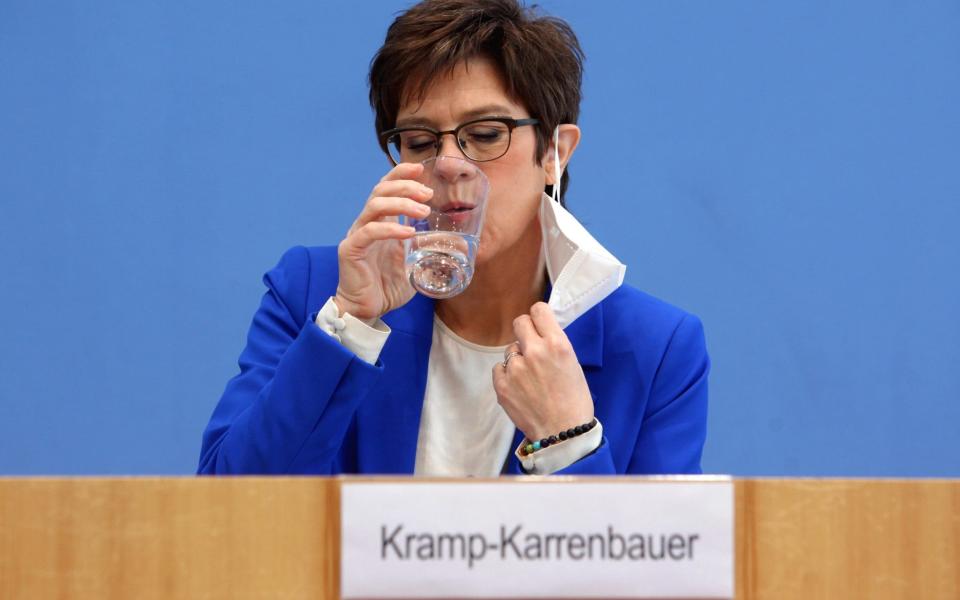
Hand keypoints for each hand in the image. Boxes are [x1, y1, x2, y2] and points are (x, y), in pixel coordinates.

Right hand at [334, 163, 432, 320]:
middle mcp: (366, 223)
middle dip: (405, 187)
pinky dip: (390, 229)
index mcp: (380, 222)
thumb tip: (462, 244)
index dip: (401, 174)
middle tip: (428, 194)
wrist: (367, 309)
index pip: (386, 188)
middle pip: (380, 191)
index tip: (420, 168)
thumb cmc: (388, 285)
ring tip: (422, 212)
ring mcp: (357, 234)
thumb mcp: (415, 262)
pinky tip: (408, 232)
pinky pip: (369, 232)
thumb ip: (431, 249)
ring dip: (401, 204)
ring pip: (375, 206)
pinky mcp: (351, 250)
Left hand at [492, 302, 594, 440]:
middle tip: (531, 346)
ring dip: (517, 358)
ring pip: (510, 350)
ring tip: (530, 378)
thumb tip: (539, 333)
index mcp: (557, 345)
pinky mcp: (502, 385)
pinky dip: (507, 375)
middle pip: (519, 322)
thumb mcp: (572, 364)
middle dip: (525, 332)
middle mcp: (535, 352)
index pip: (538, 310)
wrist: (563, 433)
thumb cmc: (574, 401)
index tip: (539, 323)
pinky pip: (499, 368)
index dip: (538, 316)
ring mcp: (515, 369)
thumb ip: (554, 345)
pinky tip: (520, 388)